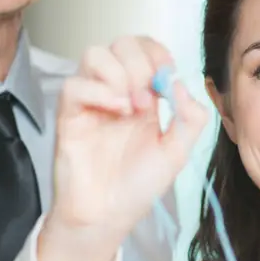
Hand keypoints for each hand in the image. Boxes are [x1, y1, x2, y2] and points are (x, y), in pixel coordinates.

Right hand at [50, 36, 207, 237]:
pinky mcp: (69, 115)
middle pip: (121, 44)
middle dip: (141, 64)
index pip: (145, 48)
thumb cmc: (136, 186)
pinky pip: (75, 84)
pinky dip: (100, 91)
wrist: (108, 217)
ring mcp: (91, 101)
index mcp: (142, 95)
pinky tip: (117, 112)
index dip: (158, 53)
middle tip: (149, 99)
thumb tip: (180, 83)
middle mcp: (115, 91)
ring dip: (120, 74)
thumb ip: (190, 118)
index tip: (167, 77)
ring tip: (133, 108)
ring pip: (95, 54)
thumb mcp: (177, 152)